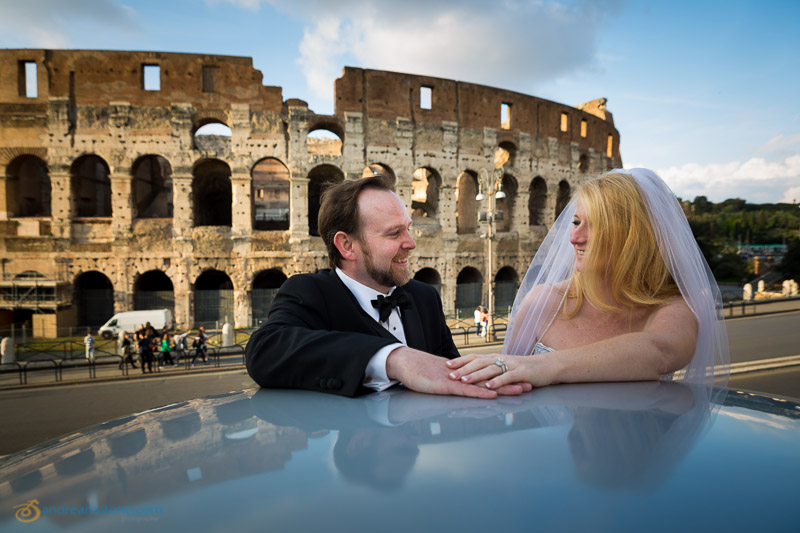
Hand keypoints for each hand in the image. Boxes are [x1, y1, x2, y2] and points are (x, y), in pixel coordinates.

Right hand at [386, 347, 528, 398]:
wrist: (404, 363)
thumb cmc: (419, 371)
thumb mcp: (440, 378)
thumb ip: (453, 380)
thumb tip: (462, 385)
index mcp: (463, 372)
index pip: (488, 375)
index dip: (504, 377)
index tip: (519, 380)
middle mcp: (463, 374)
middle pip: (491, 378)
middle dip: (511, 381)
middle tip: (529, 384)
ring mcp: (456, 379)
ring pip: (484, 383)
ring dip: (503, 387)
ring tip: (520, 390)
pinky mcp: (446, 385)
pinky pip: (467, 390)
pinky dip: (481, 393)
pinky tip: (493, 395)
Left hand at [446, 353, 546, 389]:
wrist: (548, 366)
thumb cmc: (525, 370)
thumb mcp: (506, 367)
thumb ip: (492, 370)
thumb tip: (474, 374)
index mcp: (496, 358)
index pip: (475, 357)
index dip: (461, 361)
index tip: (447, 365)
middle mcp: (501, 359)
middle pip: (479, 362)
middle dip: (463, 369)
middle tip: (450, 375)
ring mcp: (511, 365)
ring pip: (491, 369)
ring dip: (476, 375)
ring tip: (464, 380)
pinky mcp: (522, 373)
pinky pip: (508, 377)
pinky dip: (497, 382)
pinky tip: (489, 387)